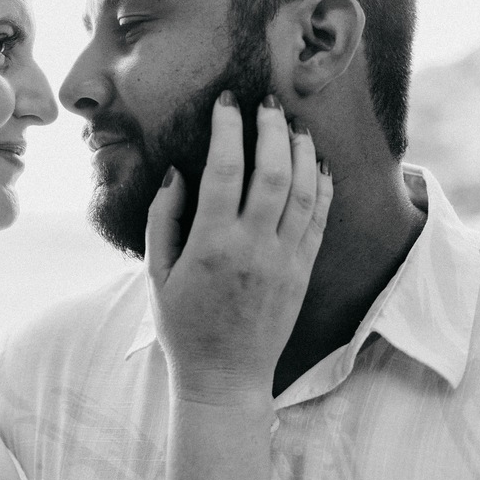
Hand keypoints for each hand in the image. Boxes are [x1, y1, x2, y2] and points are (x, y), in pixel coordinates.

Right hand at [145, 92, 332, 403]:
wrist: (225, 377)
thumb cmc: (183, 325)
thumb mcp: (156, 273)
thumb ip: (163, 218)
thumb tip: (177, 171)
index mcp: (211, 245)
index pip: (224, 171)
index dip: (228, 129)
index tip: (226, 102)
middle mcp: (254, 247)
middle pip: (273, 172)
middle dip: (272, 129)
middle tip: (267, 102)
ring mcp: (285, 259)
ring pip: (304, 191)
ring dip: (302, 151)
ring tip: (295, 122)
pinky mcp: (304, 271)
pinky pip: (320, 219)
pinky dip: (323, 186)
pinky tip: (318, 163)